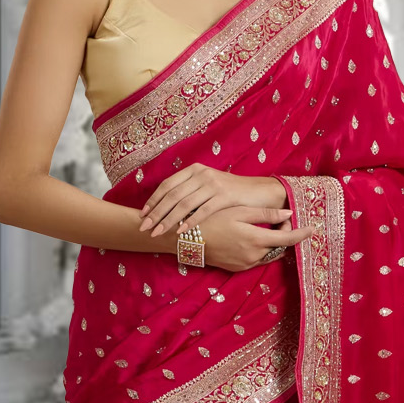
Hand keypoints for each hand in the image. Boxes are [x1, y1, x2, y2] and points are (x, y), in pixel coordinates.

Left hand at [141, 164, 286, 236]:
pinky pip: (203, 211)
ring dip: (168, 220)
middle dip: (156, 213)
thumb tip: (166, 206)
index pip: (167, 185)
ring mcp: (213, 184)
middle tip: (144, 228)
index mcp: (195, 170)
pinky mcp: (225, 196)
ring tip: (158, 232)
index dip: (153, 200)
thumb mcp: (208, 186)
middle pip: (172, 195)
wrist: (260, 192)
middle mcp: (202, 174)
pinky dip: (190, 222)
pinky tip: (181, 231)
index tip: (143, 215)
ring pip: (184, 204)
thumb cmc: (231, 192)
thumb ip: (190, 191)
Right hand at [196, 206, 310, 271]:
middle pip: (280, 247)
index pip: (288, 239)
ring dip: (273, 242)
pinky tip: (252, 236)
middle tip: (278, 218)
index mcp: (256, 240)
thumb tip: (289, 212)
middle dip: (285, 234)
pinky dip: (262, 249)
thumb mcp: (240, 212)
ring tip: (264, 226)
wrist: (187, 240)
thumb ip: (266, 214)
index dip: (302, 234)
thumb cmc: (212, 220)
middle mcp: (253, 256)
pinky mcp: (238, 269)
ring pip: (269, 253)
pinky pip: (258, 259)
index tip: (313, 228)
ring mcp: (245, 265)